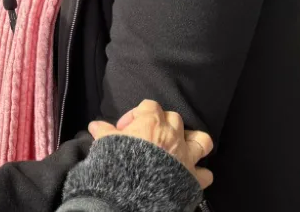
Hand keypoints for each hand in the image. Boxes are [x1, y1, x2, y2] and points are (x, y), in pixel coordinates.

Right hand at [88, 99, 213, 188]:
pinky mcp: (193, 178)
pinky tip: (190, 175)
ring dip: (193, 141)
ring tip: (182, 146)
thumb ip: (103, 132)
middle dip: (163, 123)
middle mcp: (172, 136)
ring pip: (201, 140)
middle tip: (149, 136)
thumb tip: (95, 125)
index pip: (149, 106)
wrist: (134, 194)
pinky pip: (205, 173)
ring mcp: (186, 156)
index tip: (124, 127)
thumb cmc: (119, 164)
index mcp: (152, 123)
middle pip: (174, 118)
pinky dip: (200, 173)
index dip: (136, 113)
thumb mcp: (105, 145)